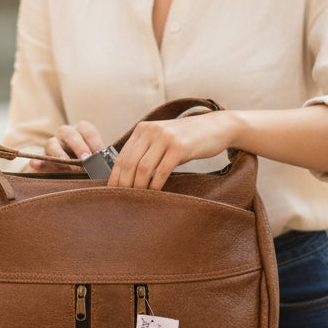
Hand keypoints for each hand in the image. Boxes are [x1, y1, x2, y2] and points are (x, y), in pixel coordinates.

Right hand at [29, 121, 104, 170]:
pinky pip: (38, 158)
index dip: (94, 141)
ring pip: (51, 143)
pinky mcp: (43, 159)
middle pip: (69, 133)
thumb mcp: (96, 158)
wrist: (71, 170)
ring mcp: (52, 145)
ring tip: (65, 163)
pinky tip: (35, 165)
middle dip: (78, 145)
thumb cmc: (89, 162)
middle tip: (86, 159)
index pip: (87, 130)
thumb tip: (112, 165)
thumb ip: (101, 159)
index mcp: (81, 131)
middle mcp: (65, 135)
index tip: (101, 155)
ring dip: (59, 154)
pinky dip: (37, 161)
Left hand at [107, 110, 237, 190]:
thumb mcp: (162, 140)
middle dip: (124, 184)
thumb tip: (128, 178)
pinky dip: (156, 185)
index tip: (111, 192)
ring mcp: (165, 137)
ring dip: (138, 187)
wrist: (215, 127)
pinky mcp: (180, 146)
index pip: (122, 156)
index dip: (115, 176)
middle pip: (129, 162)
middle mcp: (151, 130)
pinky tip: (155, 193)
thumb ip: (146, 152)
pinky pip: (162, 170)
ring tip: (138, 199)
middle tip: (122, 200)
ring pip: (143, 167)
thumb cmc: (187, 139)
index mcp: (143, 129)